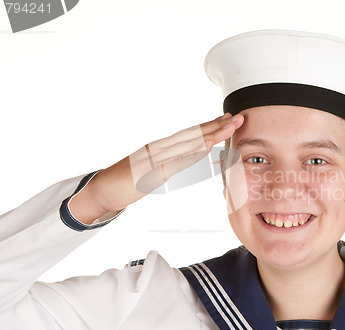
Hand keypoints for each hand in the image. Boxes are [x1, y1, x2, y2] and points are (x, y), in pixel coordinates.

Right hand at [70, 113, 243, 223]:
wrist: (99, 190)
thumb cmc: (125, 182)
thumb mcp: (153, 172)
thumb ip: (170, 164)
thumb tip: (189, 160)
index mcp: (161, 147)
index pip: (190, 134)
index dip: (210, 126)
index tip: (228, 119)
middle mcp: (159, 147)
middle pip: (192, 134)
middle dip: (216, 126)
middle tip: (237, 117)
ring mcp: (153, 157)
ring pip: (186, 144)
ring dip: (209, 134)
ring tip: (227, 127)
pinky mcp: (148, 171)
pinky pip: (173, 161)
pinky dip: (190, 154)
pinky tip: (204, 147)